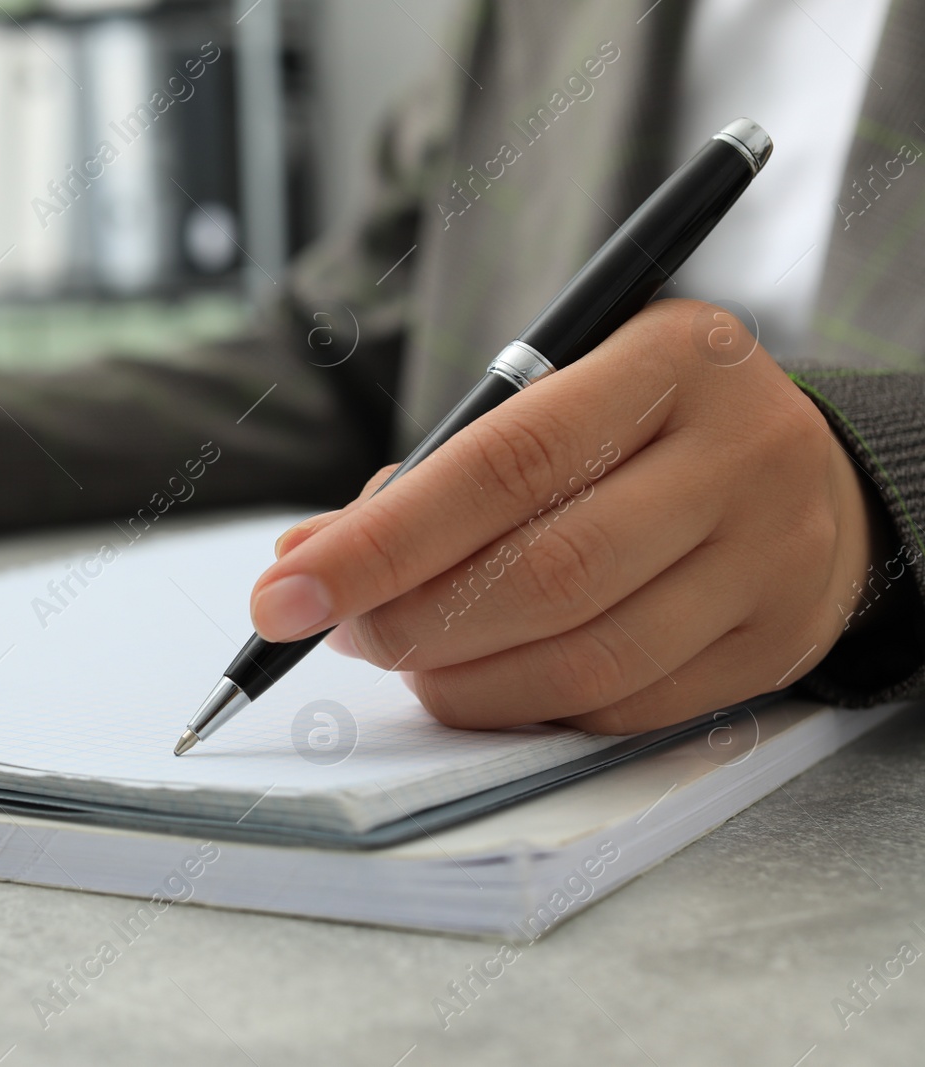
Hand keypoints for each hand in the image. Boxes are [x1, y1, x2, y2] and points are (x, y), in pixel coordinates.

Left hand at [249, 299, 877, 733]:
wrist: (809, 475)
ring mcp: (769, 560)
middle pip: (546, 573)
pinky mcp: (773, 647)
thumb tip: (303, 561)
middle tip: (342, 631)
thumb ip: (437, 470)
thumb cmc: (640, 430)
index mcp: (669, 362)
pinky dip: (528, 707)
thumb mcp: (557, 396)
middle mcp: (737, 457)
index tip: (285, 589)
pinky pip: (624, 706)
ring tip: (403, 660)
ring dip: (462, 679)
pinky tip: (481, 684)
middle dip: (411, 619)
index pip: (504, 463)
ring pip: (587, 658)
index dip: (382, 540)